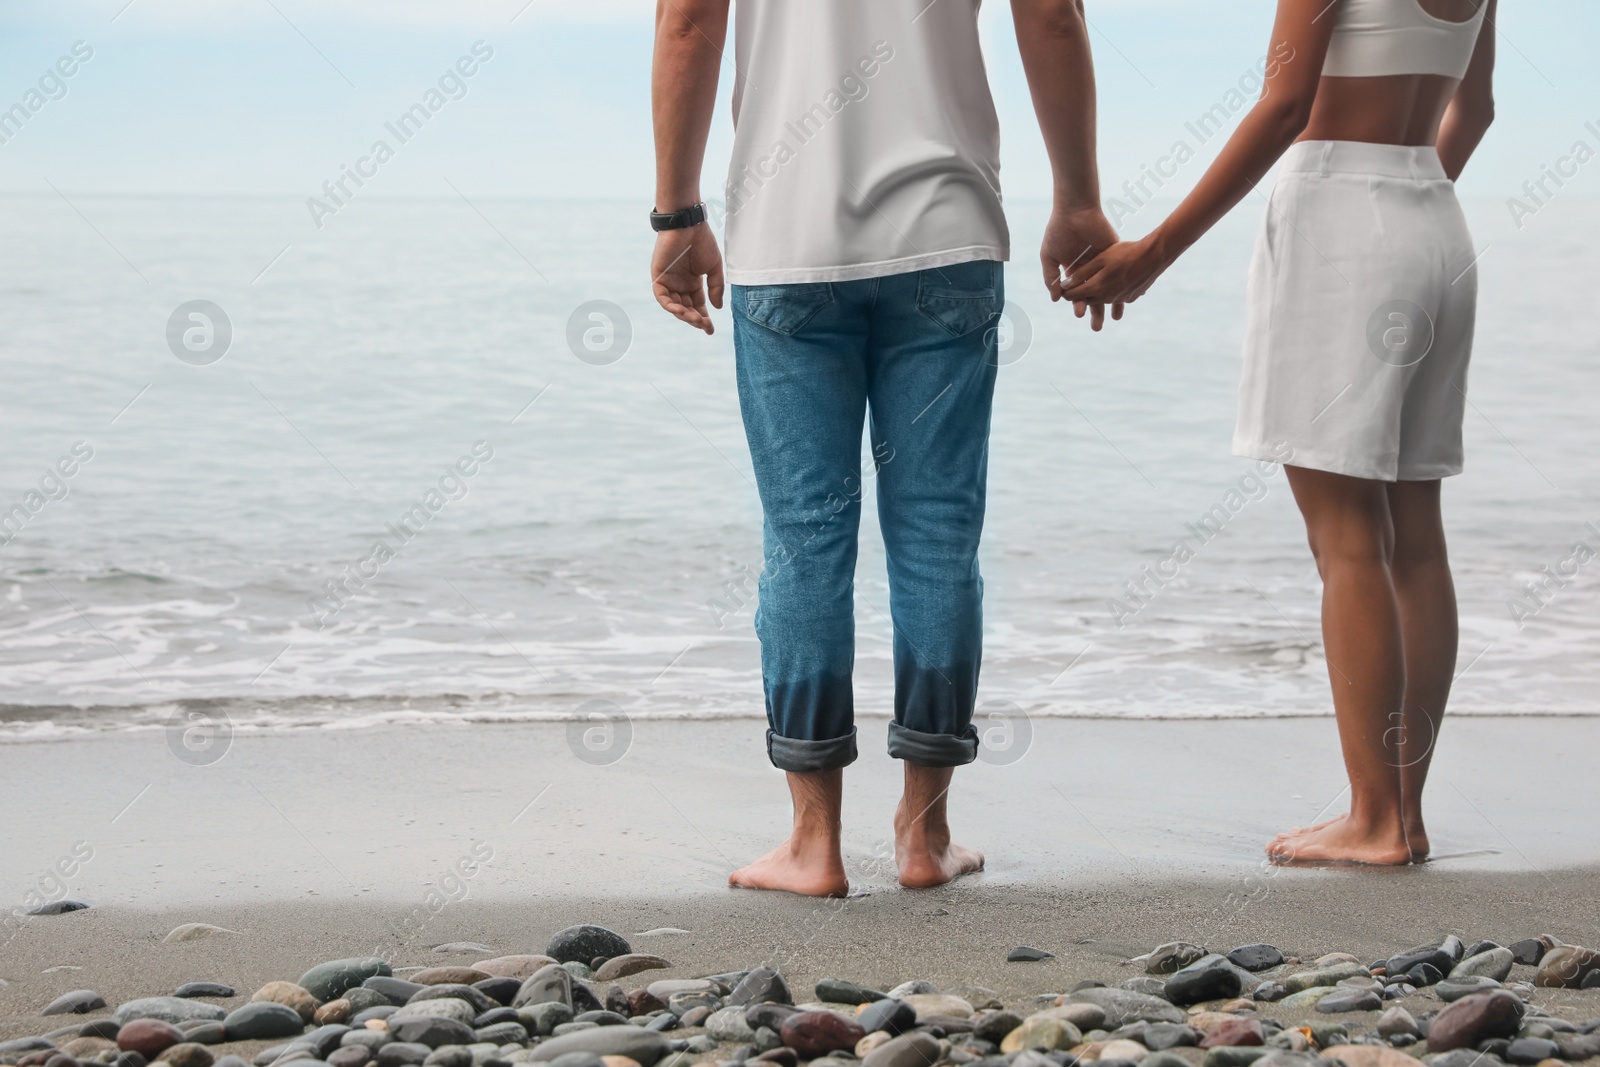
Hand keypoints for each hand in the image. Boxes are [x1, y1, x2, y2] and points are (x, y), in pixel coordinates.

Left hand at [651, 224, 724, 334]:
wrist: (688, 224)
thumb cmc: (702, 242)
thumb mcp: (714, 268)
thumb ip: (716, 287)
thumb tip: (717, 308)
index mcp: (693, 283)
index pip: (697, 306)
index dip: (703, 319)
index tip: (710, 330)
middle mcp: (680, 285)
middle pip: (686, 309)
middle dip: (695, 319)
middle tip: (704, 325)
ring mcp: (668, 282)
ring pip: (674, 306)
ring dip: (684, 315)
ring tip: (695, 319)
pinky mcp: (658, 277)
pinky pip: (662, 297)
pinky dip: (670, 306)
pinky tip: (681, 311)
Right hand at [1040, 204, 1124, 330]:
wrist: (1075, 211)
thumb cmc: (1059, 231)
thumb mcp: (1049, 256)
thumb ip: (1051, 277)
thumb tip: (1056, 299)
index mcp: (1073, 271)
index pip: (1078, 294)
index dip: (1079, 304)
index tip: (1080, 314)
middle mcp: (1089, 269)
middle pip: (1094, 295)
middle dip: (1095, 311)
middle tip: (1097, 327)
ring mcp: (1103, 262)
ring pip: (1109, 287)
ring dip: (1112, 303)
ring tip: (1116, 317)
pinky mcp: (1114, 253)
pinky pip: (1121, 272)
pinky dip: (1126, 284)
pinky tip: (1130, 297)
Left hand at [1060, 234, 1170, 305]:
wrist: (1155, 256)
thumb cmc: (1126, 253)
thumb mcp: (1101, 259)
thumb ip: (1082, 273)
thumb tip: (1065, 285)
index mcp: (1097, 288)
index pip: (1074, 295)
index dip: (1066, 292)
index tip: (1062, 288)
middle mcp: (1107, 298)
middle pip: (1087, 301)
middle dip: (1079, 299)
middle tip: (1074, 292)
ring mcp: (1120, 299)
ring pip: (1102, 301)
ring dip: (1095, 298)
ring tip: (1092, 295)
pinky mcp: (1131, 297)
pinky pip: (1116, 298)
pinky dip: (1111, 294)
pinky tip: (1112, 288)